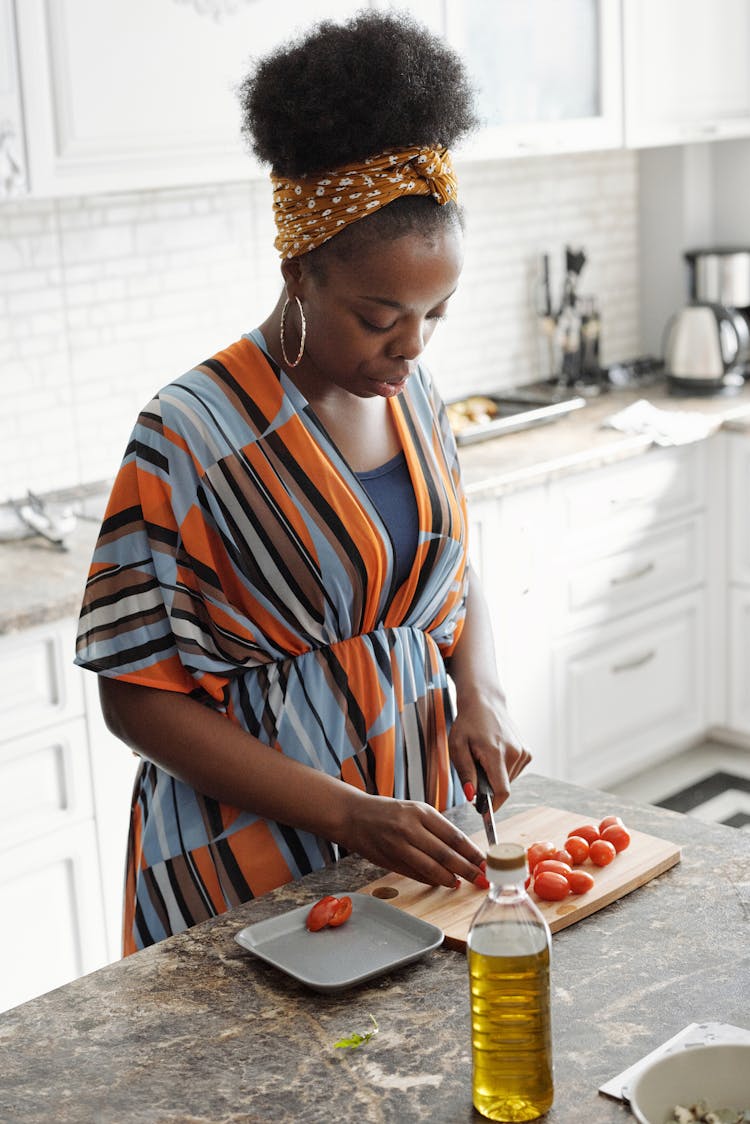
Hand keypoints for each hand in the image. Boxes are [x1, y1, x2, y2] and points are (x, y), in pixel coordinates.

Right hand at [339, 792, 485, 888]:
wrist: (352, 815)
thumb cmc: (387, 812)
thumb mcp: (414, 810)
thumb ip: (436, 829)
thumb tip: (461, 852)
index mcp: (422, 812)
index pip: (454, 836)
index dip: (473, 852)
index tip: (486, 862)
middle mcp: (411, 827)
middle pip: (446, 854)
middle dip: (468, 869)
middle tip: (482, 879)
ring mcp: (399, 844)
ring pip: (431, 867)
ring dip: (449, 878)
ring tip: (461, 883)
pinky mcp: (389, 859)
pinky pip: (415, 873)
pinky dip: (430, 880)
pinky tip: (441, 882)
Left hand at [448, 685, 531, 810]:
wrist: (484, 703)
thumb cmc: (468, 723)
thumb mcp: (457, 747)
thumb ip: (466, 773)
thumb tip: (472, 796)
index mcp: (496, 753)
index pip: (502, 791)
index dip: (493, 806)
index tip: (483, 811)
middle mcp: (515, 753)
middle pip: (503, 787)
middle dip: (488, 787)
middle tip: (475, 769)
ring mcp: (524, 752)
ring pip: (509, 781)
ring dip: (495, 777)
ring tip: (484, 758)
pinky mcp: (527, 752)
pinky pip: (514, 772)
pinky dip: (503, 770)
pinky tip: (494, 754)